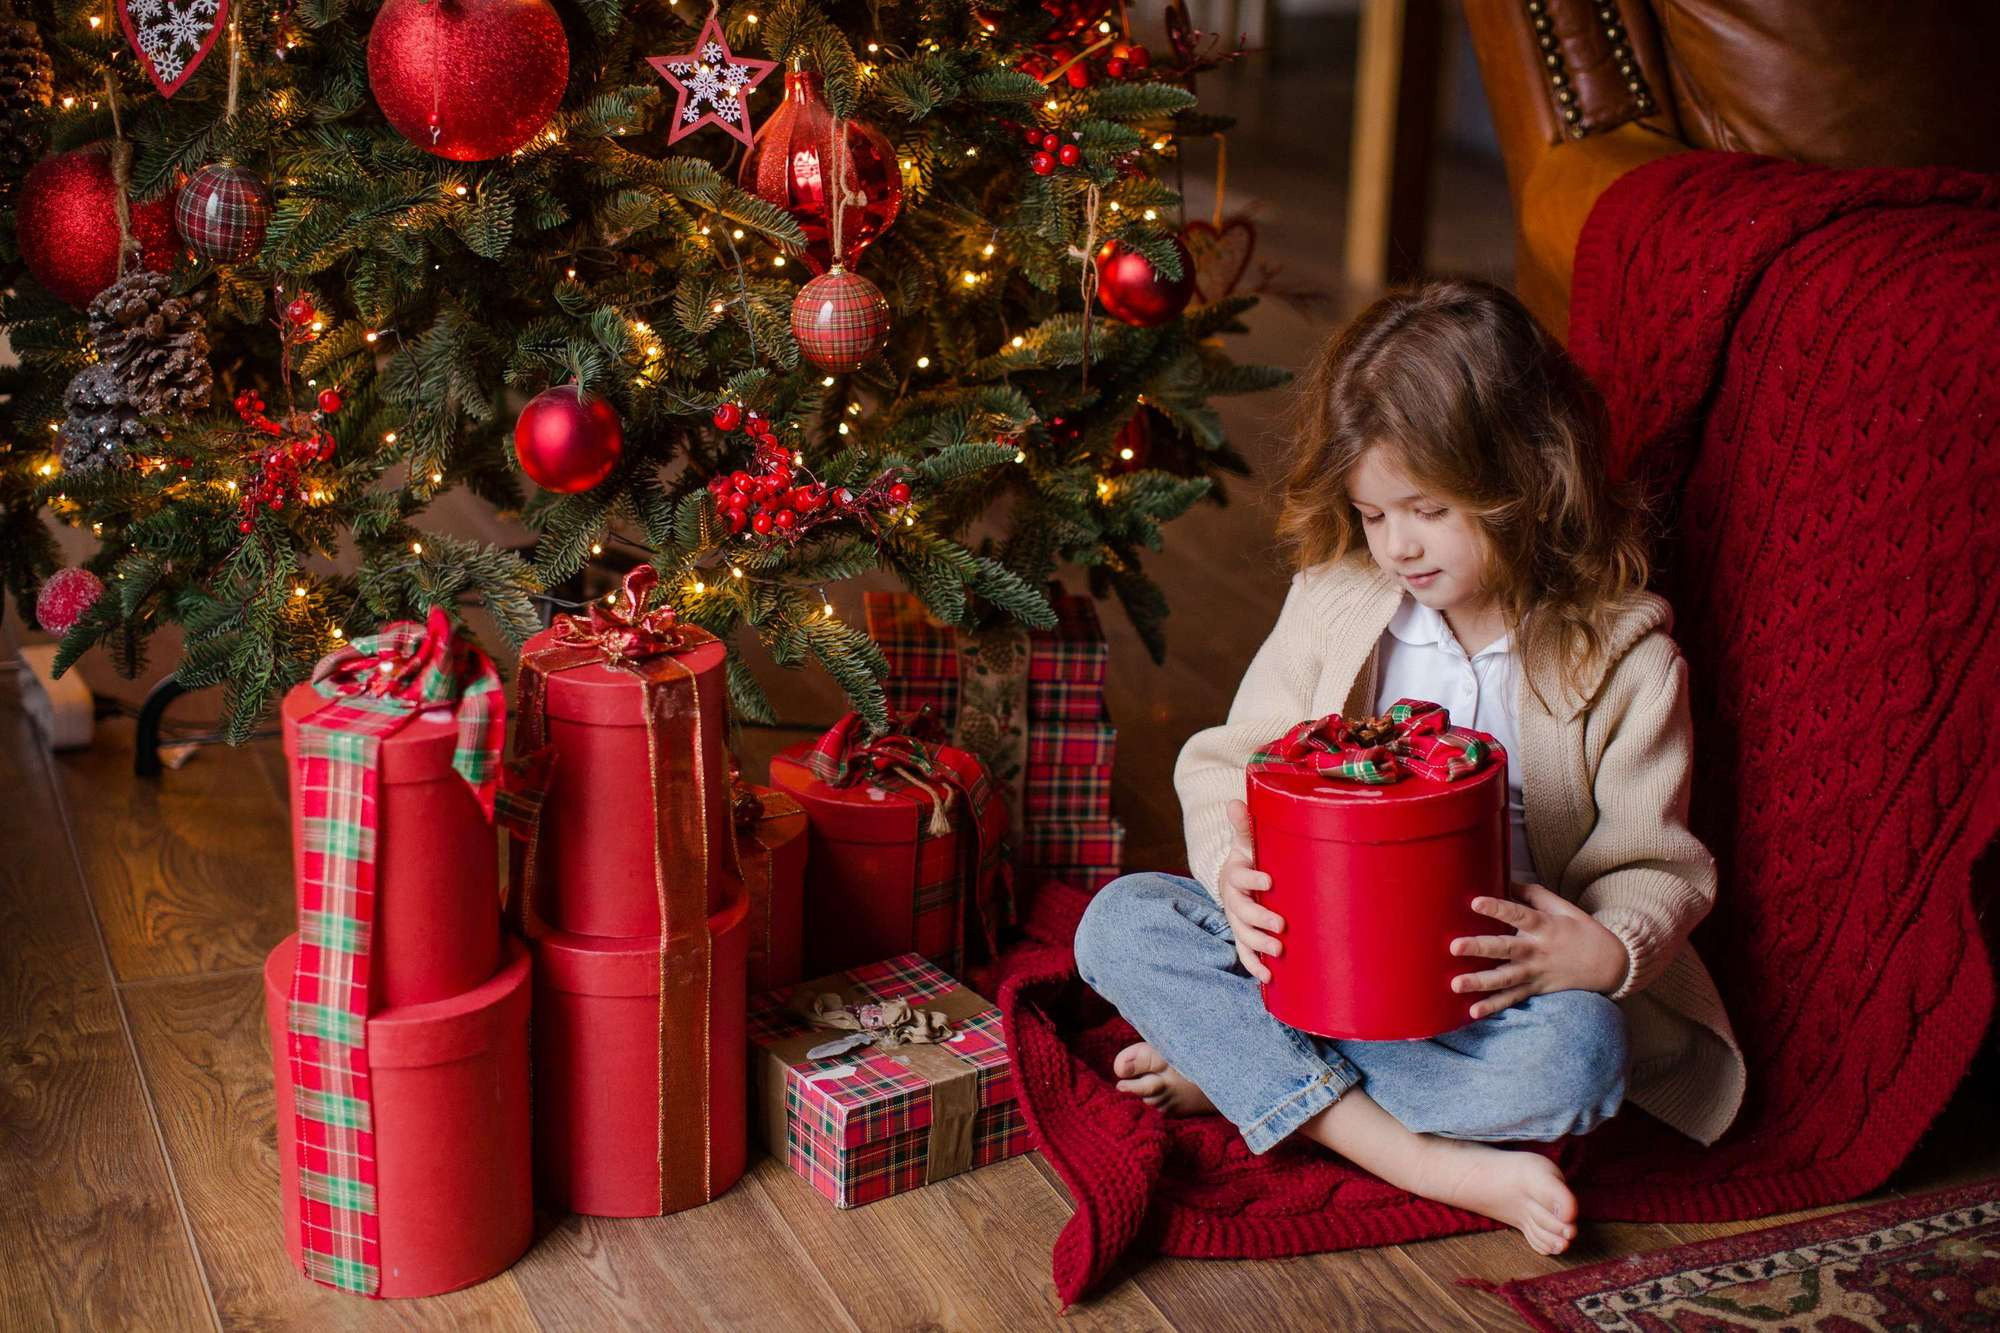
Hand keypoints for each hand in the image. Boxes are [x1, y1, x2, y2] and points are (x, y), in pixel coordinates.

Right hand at [1218, 798, 1283, 983]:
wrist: (1236, 878)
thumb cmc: (1250, 857)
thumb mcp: (1247, 841)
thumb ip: (1243, 825)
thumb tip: (1234, 801)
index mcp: (1236, 874)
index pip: (1240, 876)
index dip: (1253, 878)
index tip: (1269, 879)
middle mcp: (1234, 900)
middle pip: (1242, 912)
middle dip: (1260, 919)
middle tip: (1280, 925)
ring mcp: (1237, 921)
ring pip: (1244, 935)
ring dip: (1259, 945)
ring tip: (1279, 952)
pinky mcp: (1243, 936)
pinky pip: (1245, 954)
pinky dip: (1254, 966)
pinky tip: (1269, 978)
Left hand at [1449, 884, 1628, 1018]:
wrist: (1610, 964)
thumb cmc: (1582, 930)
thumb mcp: (1562, 906)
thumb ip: (1531, 893)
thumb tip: (1504, 878)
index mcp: (1544, 926)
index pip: (1519, 914)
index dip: (1498, 908)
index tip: (1475, 902)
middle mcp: (1538, 950)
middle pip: (1506, 948)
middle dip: (1480, 948)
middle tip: (1454, 947)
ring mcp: (1536, 973)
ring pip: (1505, 978)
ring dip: (1480, 982)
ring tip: (1455, 984)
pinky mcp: (1536, 989)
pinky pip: (1512, 999)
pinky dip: (1494, 1007)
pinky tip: (1473, 1012)